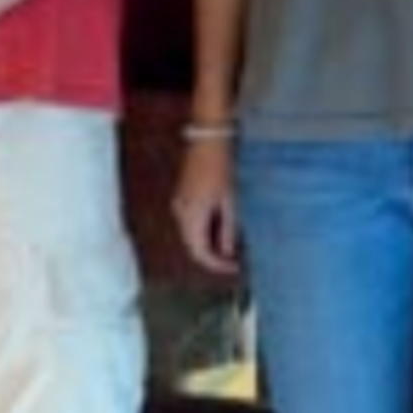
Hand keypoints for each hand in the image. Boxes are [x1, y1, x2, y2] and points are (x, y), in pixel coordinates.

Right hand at [172, 135, 243, 274]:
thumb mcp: (230, 202)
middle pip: (193, 247)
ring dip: (208, 244)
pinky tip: (219, 228)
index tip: (234, 268)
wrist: (207, 143)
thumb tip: (227, 252)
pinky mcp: (181, 199)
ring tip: (229, 244)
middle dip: (212, 256)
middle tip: (232, 260)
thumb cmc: (221, 170)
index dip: (217, 265)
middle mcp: (180, 215)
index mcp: (192, 217)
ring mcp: (178, 206)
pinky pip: (190, 224)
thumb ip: (227, 230)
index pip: (201, 253)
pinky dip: (204, 232)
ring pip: (191, 236)